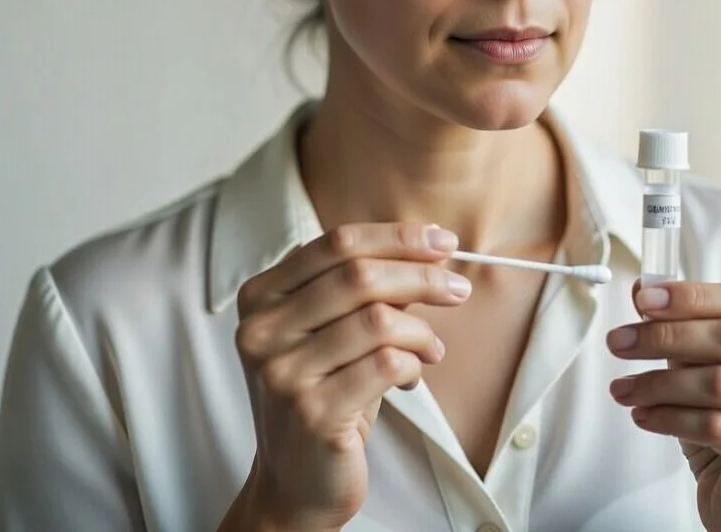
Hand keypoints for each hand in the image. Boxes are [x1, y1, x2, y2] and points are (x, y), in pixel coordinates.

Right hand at [230, 223, 469, 531]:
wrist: (296, 482)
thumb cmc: (325, 391)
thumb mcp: (336, 329)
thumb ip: (368, 287)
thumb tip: (431, 248)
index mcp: (262, 295)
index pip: (338, 243)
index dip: (397, 237)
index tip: (444, 241)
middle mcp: (262, 330)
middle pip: (360, 276)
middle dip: (422, 275)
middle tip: (458, 288)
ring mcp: (282, 373)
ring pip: (378, 320)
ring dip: (421, 331)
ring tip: (432, 349)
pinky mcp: (312, 413)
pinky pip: (386, 364)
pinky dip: (413, 364)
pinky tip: (413, 376)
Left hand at [606, 281, 720, 531]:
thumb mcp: (706, 365)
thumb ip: (684, 324)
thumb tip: (645, 289)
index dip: (690, 296)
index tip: (642, 300)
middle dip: (664, 336)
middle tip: (619, 342)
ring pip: (719, 383)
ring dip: (658, 382)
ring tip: (623, 388)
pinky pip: (715, 427)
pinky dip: (669, 417)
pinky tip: (643, 416)